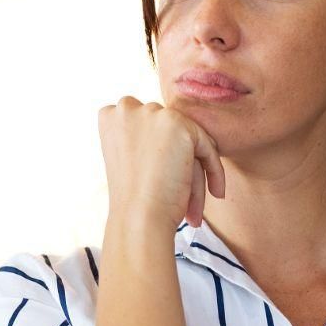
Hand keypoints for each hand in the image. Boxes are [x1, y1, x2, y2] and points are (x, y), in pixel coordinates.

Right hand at [97, 96, 225, 231]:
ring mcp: (151, 113)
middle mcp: (126, 108)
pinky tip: (216, 193)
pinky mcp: (177, 124)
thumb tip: (178, 134)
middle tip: (184, 198)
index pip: (148, 127)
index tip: (165, 180)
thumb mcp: (130, 161)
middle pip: (168, 133)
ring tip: (197, 205)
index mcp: (109, 116)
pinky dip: (214, 170)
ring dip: (196, 171)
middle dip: (179, 163)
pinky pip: (207, 145)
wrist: (137, 218)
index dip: (160, 154)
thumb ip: (147, 139)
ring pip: (188, 139)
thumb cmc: (133, 200)